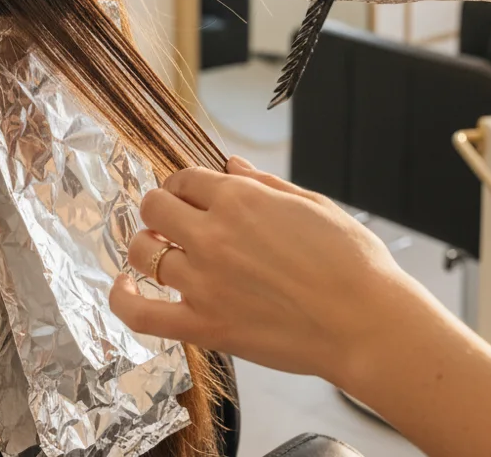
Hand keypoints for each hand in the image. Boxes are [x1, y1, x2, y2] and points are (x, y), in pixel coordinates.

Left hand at [109, 157, 413, 389]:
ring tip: (158, 247)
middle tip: (173, 219)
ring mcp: (204, 282)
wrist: (367, 322)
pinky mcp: (205, 326)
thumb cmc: (351, 262)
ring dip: (145, 244)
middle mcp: (213, 235)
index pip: (185, 178)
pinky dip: (123, 298)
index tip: (189, 193)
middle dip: (160, 206)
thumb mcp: (311, 204)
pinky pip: (142, 314)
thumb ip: (263, 182)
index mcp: (240, 199)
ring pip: (143, 252)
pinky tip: (124, 287)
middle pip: (155, 206)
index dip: (184, 183)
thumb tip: (231, 164)